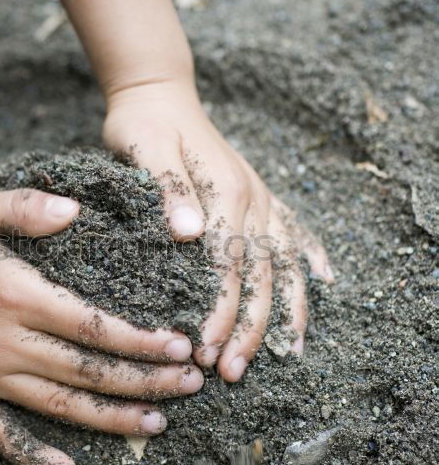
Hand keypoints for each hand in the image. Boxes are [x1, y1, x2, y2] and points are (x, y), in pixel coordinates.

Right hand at [0, 188, 202, 464]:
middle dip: (145, 381)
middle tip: (191, 384)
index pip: (93, 325)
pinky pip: (4, 438)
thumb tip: (76, 210)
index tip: (181, 345)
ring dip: (113, 419)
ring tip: (159, 424)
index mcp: (18, 296)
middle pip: (89, 372)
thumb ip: (27, 205)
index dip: (141, 341)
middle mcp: (7, 343)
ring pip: (60, 408)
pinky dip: (36, 458)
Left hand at [103, 80, 332, 379]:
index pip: (227, 264)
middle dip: (249, 326)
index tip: (206, 349)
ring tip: (286, 353)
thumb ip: (166, 188)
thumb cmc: (142, 123)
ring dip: (282, 309)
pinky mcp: (258, 195)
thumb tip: (189, 236)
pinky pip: (294, 230)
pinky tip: (322, 283)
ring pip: (283, 260)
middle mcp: (251, 196)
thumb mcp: (142, 147)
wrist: (158, 92)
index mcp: (224, 190)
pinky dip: (309, 257)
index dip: (220, 310)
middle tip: (232, 372)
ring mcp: (260, 196)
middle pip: (260, 273)